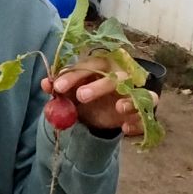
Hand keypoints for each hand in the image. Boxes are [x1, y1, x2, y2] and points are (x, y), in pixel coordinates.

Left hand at [41, 57, 156, 139]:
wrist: (95, 114)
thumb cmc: (82, 95)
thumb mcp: (68, 92)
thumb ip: (58, 87)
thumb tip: (45, 83)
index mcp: (102, 67)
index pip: (90, 66)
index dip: (74, 75)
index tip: (58, 88)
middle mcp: (122, 77)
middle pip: (116, 77)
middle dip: (99, 86)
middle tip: (81, 96)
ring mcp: (134, 95)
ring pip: (142, 94)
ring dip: (132, 100)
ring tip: (119, 108)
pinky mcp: (141, 113)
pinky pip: (146, 117)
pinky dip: (139, 123)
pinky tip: (125, 128)